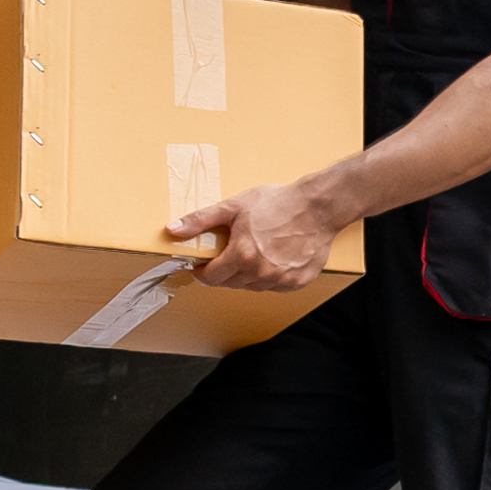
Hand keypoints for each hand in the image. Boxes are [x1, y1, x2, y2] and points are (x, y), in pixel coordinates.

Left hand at [179, 182, 340, 289]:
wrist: (318, 206)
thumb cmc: (278, 203)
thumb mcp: (234, 206)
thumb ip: (200, 220)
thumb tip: (172, 230)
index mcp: (242, 256)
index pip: (210, 278)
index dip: (202, 271)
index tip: (202, 264)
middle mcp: (261, 273)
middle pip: (230, 283)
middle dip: (224, 271)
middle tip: (230, 252)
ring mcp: (281, 280)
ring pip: (252, 286)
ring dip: (246, 274)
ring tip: (254, 251)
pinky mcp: (298, 282)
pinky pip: (274, 286)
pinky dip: (269, 276)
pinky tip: (274, 257)